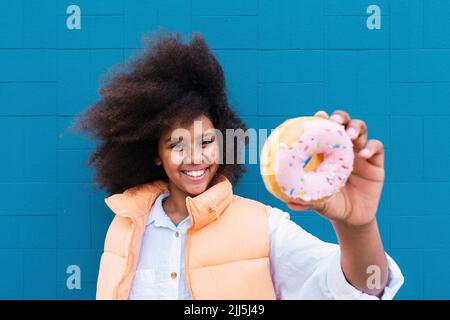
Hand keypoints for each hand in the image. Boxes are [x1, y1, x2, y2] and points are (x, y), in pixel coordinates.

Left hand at [287, 110, 384, 226]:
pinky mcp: (375, 162)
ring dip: (355, 128)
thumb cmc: (330, 205)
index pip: (325, 129)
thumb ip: (305, 201)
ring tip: (349, 136)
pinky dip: (371, 147)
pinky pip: (377, 147)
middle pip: (344, 122)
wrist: (352, 219)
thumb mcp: (318, 202)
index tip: (318, 115)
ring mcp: (360, 153)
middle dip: (340, 117)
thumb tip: (288, 203)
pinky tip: (363, 155)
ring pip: (361, 129)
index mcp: (326, 151)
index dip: (322, 120)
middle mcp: (344, 147)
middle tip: (335, 121)